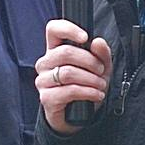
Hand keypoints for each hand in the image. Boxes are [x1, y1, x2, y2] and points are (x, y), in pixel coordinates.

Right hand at [36, 19, 112, 135]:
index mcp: (55, 50)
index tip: (85, 37)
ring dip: (90, 79)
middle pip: (65, 52)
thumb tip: (97, 42)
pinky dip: (87, 92)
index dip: (68, 29)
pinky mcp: (46, 98)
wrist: (80, 116)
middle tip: (101, 70)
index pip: (53, 29)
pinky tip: (97, 95)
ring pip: (68, 72)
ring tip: (101, 85)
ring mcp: (43, 81)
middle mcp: (45, 63)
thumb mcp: (100, 68)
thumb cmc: (86, 86)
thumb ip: (101, 54)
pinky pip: (69, 91)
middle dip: (90, 61)